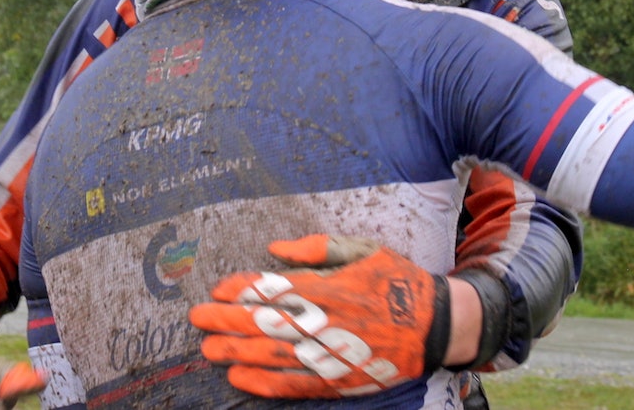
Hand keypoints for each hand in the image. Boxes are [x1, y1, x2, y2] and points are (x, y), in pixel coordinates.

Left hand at [188, 234, 450, 397]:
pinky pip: (295, 386)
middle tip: (198, 318)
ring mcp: (332, 355)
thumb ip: (318, 248)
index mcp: (331, 288)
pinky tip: (240, 379)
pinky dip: (264, 384)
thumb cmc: (396, 280)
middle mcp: (327, 323)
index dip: (243, 289)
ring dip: (237, 353)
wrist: (435, 324)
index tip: (218, 289)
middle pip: (267, 323)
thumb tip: (275, 249)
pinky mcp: (339, 380)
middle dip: (228, 321)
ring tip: (208, 349)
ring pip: (274, 356)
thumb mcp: (363, 249)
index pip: (275, 289)